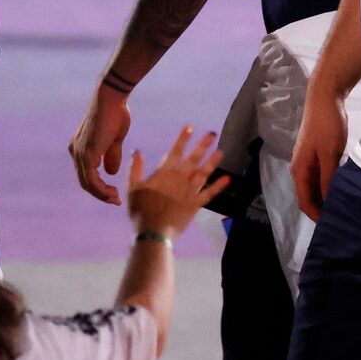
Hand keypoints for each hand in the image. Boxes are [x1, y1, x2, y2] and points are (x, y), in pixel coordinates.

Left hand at [69, 78, 131, 205]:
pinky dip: (102, 189)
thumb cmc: (115, 113)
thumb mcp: (114, 140)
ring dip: (102, 194)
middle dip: (101, 194)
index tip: (114, 193)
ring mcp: (80, 153)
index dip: (100, 187)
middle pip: (85, 182)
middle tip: (116, 200)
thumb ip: (111, 156)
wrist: (112, 99)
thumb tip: (111, 172)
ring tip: (116, 199)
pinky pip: (92, 179)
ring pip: (87, 183)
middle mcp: (76, 152)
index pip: (87, 174)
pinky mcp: (87, 153)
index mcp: (80, 148)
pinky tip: (112, 192)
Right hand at [126, 126, 225, 240]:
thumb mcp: (132, 188)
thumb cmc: (141, 211)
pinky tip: (228, 178)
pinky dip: (219, 185)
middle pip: (194, 158)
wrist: (154, 232)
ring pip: (204, 173)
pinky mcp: (196, 204)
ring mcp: (190, 191)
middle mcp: (180, 179)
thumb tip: (137, 151)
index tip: (190, 127)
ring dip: (212, 161)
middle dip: (203, 145)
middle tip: (212, 133)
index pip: (175, 151)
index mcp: (164, 173)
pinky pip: (210, 193)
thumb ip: (135, 169)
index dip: (183, 139)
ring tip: (220, 151)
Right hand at [293, 86, 346, 221]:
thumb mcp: (330, 153)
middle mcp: (300, 168)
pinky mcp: (316, 155)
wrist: (324, 98)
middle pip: (308, 196)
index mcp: (299, 169)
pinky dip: (328, 186)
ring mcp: (308, 161)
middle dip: (321, 209)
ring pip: (315, 187)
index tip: (330, 226)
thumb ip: (328, 178)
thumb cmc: (326, 125)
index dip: (315, 215)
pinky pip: (320, 177)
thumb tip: (328, 201)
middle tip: (340, 220)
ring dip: (325, 198)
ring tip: (343, 207)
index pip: (304, 201)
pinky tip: (341, 189)